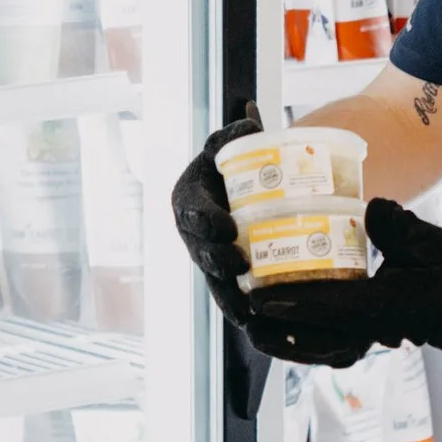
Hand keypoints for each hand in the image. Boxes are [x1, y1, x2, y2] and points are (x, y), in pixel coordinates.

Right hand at [171, 113, 375, 369]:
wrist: (237, 188)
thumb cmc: (232, 164)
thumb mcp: (230, 144)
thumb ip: (238, 133)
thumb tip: (252, 117)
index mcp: (188, 196)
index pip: (191, 209)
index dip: (206, 220)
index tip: (228, 227)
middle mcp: (191, 230)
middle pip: (198, 249)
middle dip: (215, 260)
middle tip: (239, 264)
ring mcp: (204, 255)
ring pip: (210, 278)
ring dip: (225, 294)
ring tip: (245, 309)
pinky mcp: (221, 274)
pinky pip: (224, 293)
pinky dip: (235, 309)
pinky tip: (253, 324)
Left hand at [250, 198, 441, 369]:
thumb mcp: (429, 243)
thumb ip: (396, 226)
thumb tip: (369, 206)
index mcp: (383, 307)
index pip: (327, 306)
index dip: (289, 301)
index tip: (256, 295)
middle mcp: (374, 329)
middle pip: (313, 337)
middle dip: (276, 327)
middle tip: (243, 309)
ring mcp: (375, 337)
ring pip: (320, 348)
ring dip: (285, 340)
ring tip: (254, 324)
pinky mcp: (376, 338)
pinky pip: (333, 346)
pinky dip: (306, 340)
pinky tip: (284, 328)